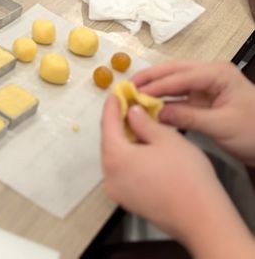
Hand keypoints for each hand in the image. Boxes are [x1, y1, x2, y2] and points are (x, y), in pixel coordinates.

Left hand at [101, 94, 223, 243]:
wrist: (204, 219)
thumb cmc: (186, 176)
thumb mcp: (166, 138)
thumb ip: (143, 122)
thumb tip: (133, 112)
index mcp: (115, 157)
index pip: (108, 123)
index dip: (113, 105)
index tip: (118, 91)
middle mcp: (110, 177)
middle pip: (109, 141)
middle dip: (119, 122)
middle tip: (130, 105)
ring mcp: (119, 192)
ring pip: (116, 158)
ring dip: (125, 140)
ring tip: (139, 124)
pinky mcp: (130, 202)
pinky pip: (124, 172)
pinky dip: (130, 158)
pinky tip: (144, 149)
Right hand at [132, 61, 254, 166]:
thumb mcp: (222, 126)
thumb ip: (188, 117)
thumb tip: (156, 113)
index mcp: (218, 73)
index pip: (181, 76)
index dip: (157, 85)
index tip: (136, 93)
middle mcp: (210, 74)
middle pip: (174, 71)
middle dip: (151, 78)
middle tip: (128, 86)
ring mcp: (207, 86)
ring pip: (174, 81)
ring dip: (155, 87)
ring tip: (133, 93)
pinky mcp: (205, 98)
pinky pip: (180, 95)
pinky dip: (164, 99)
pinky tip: (150, 105)